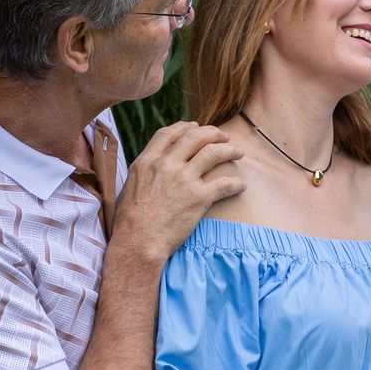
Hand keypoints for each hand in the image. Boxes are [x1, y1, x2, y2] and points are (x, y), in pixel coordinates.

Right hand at [112, 123, 242, 261]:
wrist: (137, 242)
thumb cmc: (129, 221)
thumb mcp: (130, 186)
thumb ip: (144, 171)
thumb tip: (151, 167)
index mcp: (148, 161)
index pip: (169, 133)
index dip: (185, 127)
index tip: (196, 127)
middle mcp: (166, 165)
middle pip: (195, 136)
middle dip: (213, 133)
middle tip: (224, 137)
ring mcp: (184, 179)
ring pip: (214, 153)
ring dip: (230, 150)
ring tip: (239, 152)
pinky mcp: (199, 198)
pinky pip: (225, 184)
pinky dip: (236, 183)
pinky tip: (241, 186)